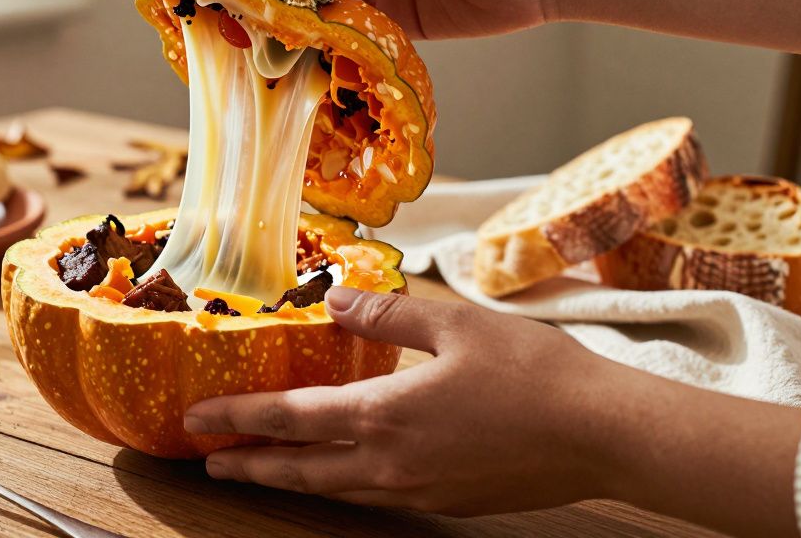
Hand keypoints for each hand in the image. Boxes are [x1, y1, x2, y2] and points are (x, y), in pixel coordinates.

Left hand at [184, 288, 800, 536]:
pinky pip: (374, 496)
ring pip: (333, 489)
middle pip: (299, 470)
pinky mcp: (446, 502)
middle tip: (207, 461)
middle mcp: (389, 464)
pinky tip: (340, 472)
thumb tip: (332, 297)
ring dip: (288, 479)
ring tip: (257, 471)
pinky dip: (339, 484)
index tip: (196, 418)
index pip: (288, 420)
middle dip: (248, 465)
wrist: (604, 435)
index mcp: (383, 416)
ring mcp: (418, 491)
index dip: (237, 418)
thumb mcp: (453, 323)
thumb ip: (384, 312)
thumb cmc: (534, 373)